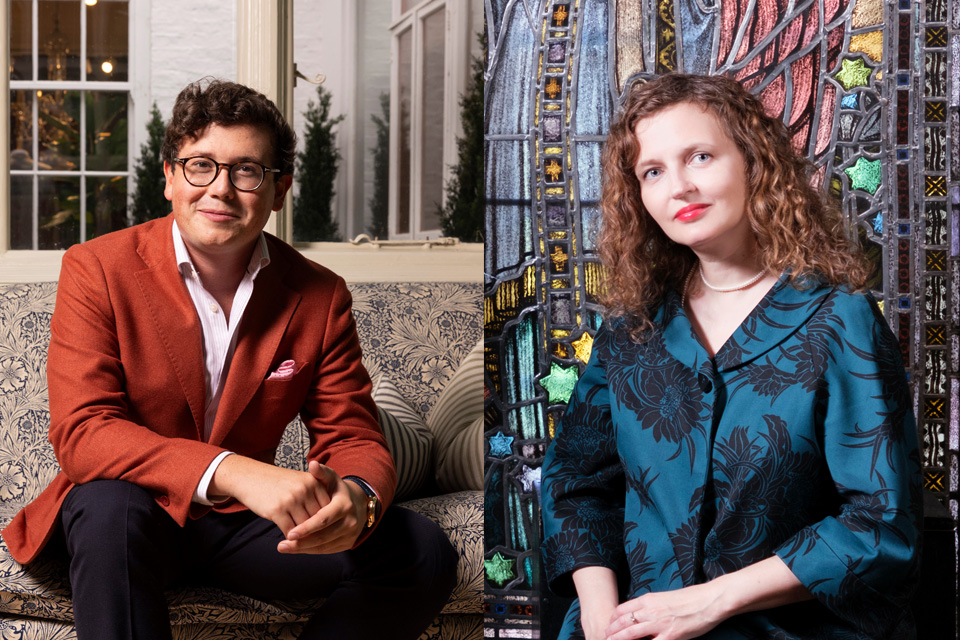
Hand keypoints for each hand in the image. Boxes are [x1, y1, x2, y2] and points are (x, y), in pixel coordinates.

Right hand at [209, 455, 330, 536]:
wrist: (250, 477)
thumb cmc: (277, 483)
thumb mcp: (299, 482)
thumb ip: (314, 497)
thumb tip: (326, 522)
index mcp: (313, 482)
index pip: (327, 509)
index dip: (326, 522)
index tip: (327, 533)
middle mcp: (304, 489)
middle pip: (317, 519)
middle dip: (316, 532)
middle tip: (317, 543)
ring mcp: (291, 500)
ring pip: (304, 528)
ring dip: (303, 538)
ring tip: (302, 543)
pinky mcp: (277, 510)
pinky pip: (289, 531)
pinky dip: (290, 539)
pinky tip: (289, 541)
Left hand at [277, 460, 367, 553]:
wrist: (357, 503)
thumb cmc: (336, 490)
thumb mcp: (331, 479)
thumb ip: (320, 473)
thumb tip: (312, 464)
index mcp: (344, 505)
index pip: (323, 519)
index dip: (307, 528)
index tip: (290, 533)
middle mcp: (350, 521)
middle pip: (322, 537)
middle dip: (301, 542)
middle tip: (281, 545)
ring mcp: (350, 534)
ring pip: (323, 546)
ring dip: (303, 549)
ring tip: (284, 547)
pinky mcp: (347, 544)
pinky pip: (326, 550)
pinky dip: (310, 550)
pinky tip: (296, 548)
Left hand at [605, 582, 723, 639]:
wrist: (709, 600)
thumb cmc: (690, 599)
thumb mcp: (665, 598)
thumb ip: (652, 606)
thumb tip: (642, 613)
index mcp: (648, 599)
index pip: (623, 609)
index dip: (613, 619)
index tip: (608, 626)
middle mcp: (650, 610)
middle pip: (623, 622)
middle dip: (611, 632)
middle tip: (604, 637)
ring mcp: (660, 624)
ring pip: (631, 633)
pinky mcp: (671, 635)